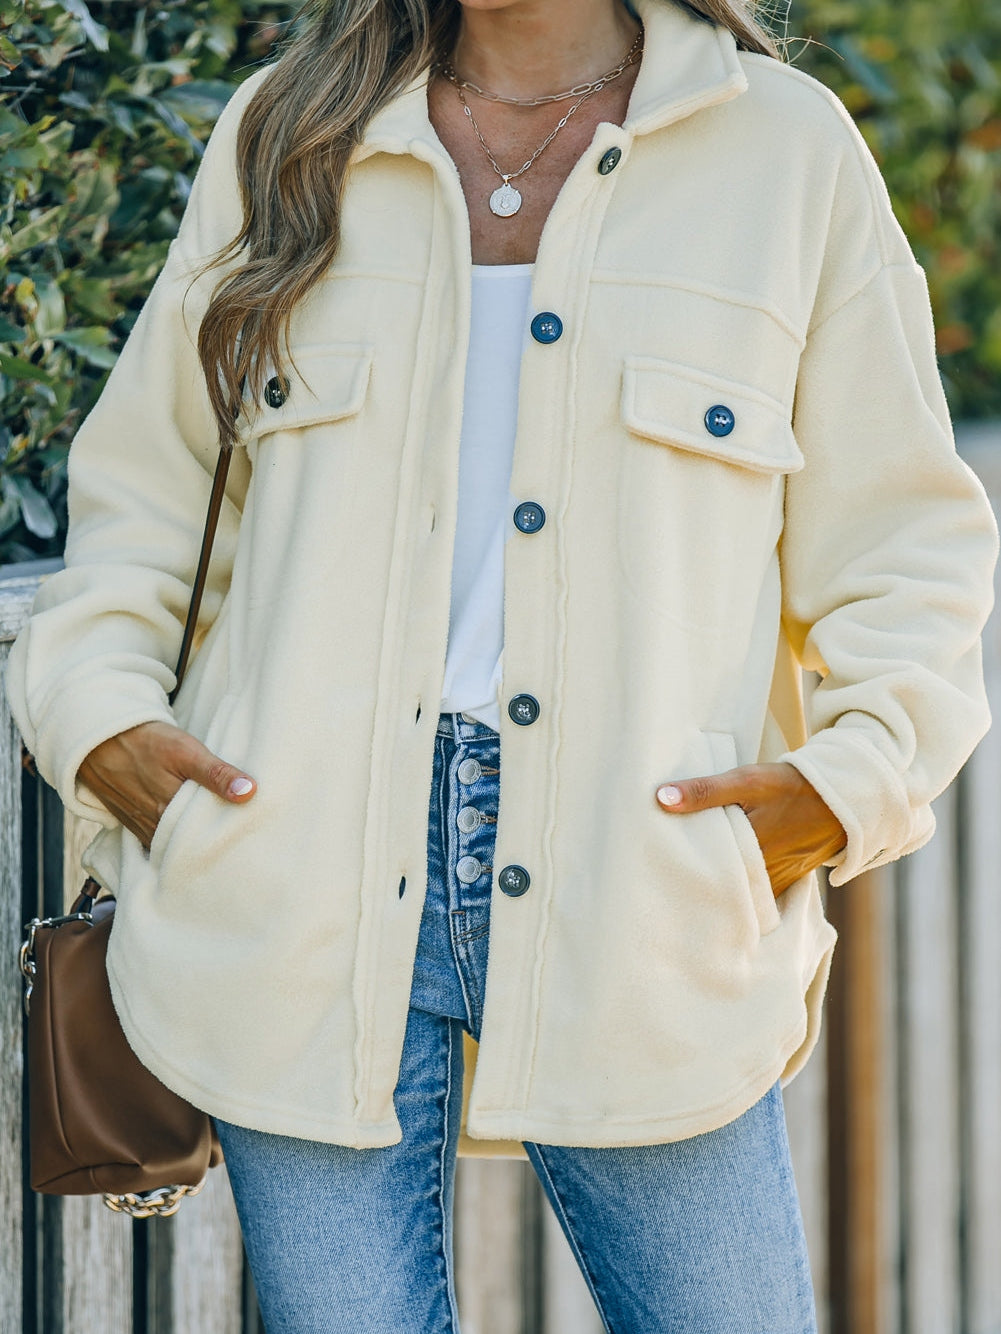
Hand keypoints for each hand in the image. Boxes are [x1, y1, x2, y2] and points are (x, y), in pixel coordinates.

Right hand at [78, 721, 255, 849]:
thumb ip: (217, 773)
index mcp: (170, 811)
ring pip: (172, 845)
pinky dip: (173, 841)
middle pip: (189, 845)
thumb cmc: (147, 741)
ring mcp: (141, 827)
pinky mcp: (132, 824)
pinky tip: (189, 840)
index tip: (250, 841)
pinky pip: (156, 841)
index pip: (206, 838)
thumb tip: (250, 793)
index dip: (227, 839)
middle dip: (212, 847)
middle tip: (240, 849)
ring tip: (220, 846)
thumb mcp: (186, 751)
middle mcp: (154, 826)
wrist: (102, 737)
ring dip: (192, 845)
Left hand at [656, 761, 846, 896]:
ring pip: (737, 895)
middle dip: (692, 887)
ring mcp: (775, 883)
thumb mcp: (746, 781)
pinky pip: (755, 895)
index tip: (652, 876)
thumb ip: (705, 791)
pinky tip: (716, 886)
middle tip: (660, 888)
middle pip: (718, 888)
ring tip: (681, 889)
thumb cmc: (789, 786)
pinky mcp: (784, 882)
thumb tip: (661, 798)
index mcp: (747, 852)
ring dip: (715, 890)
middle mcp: (761, 876)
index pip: (702, 872)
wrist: (839, 798)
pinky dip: (738, 892)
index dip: (677, 875)